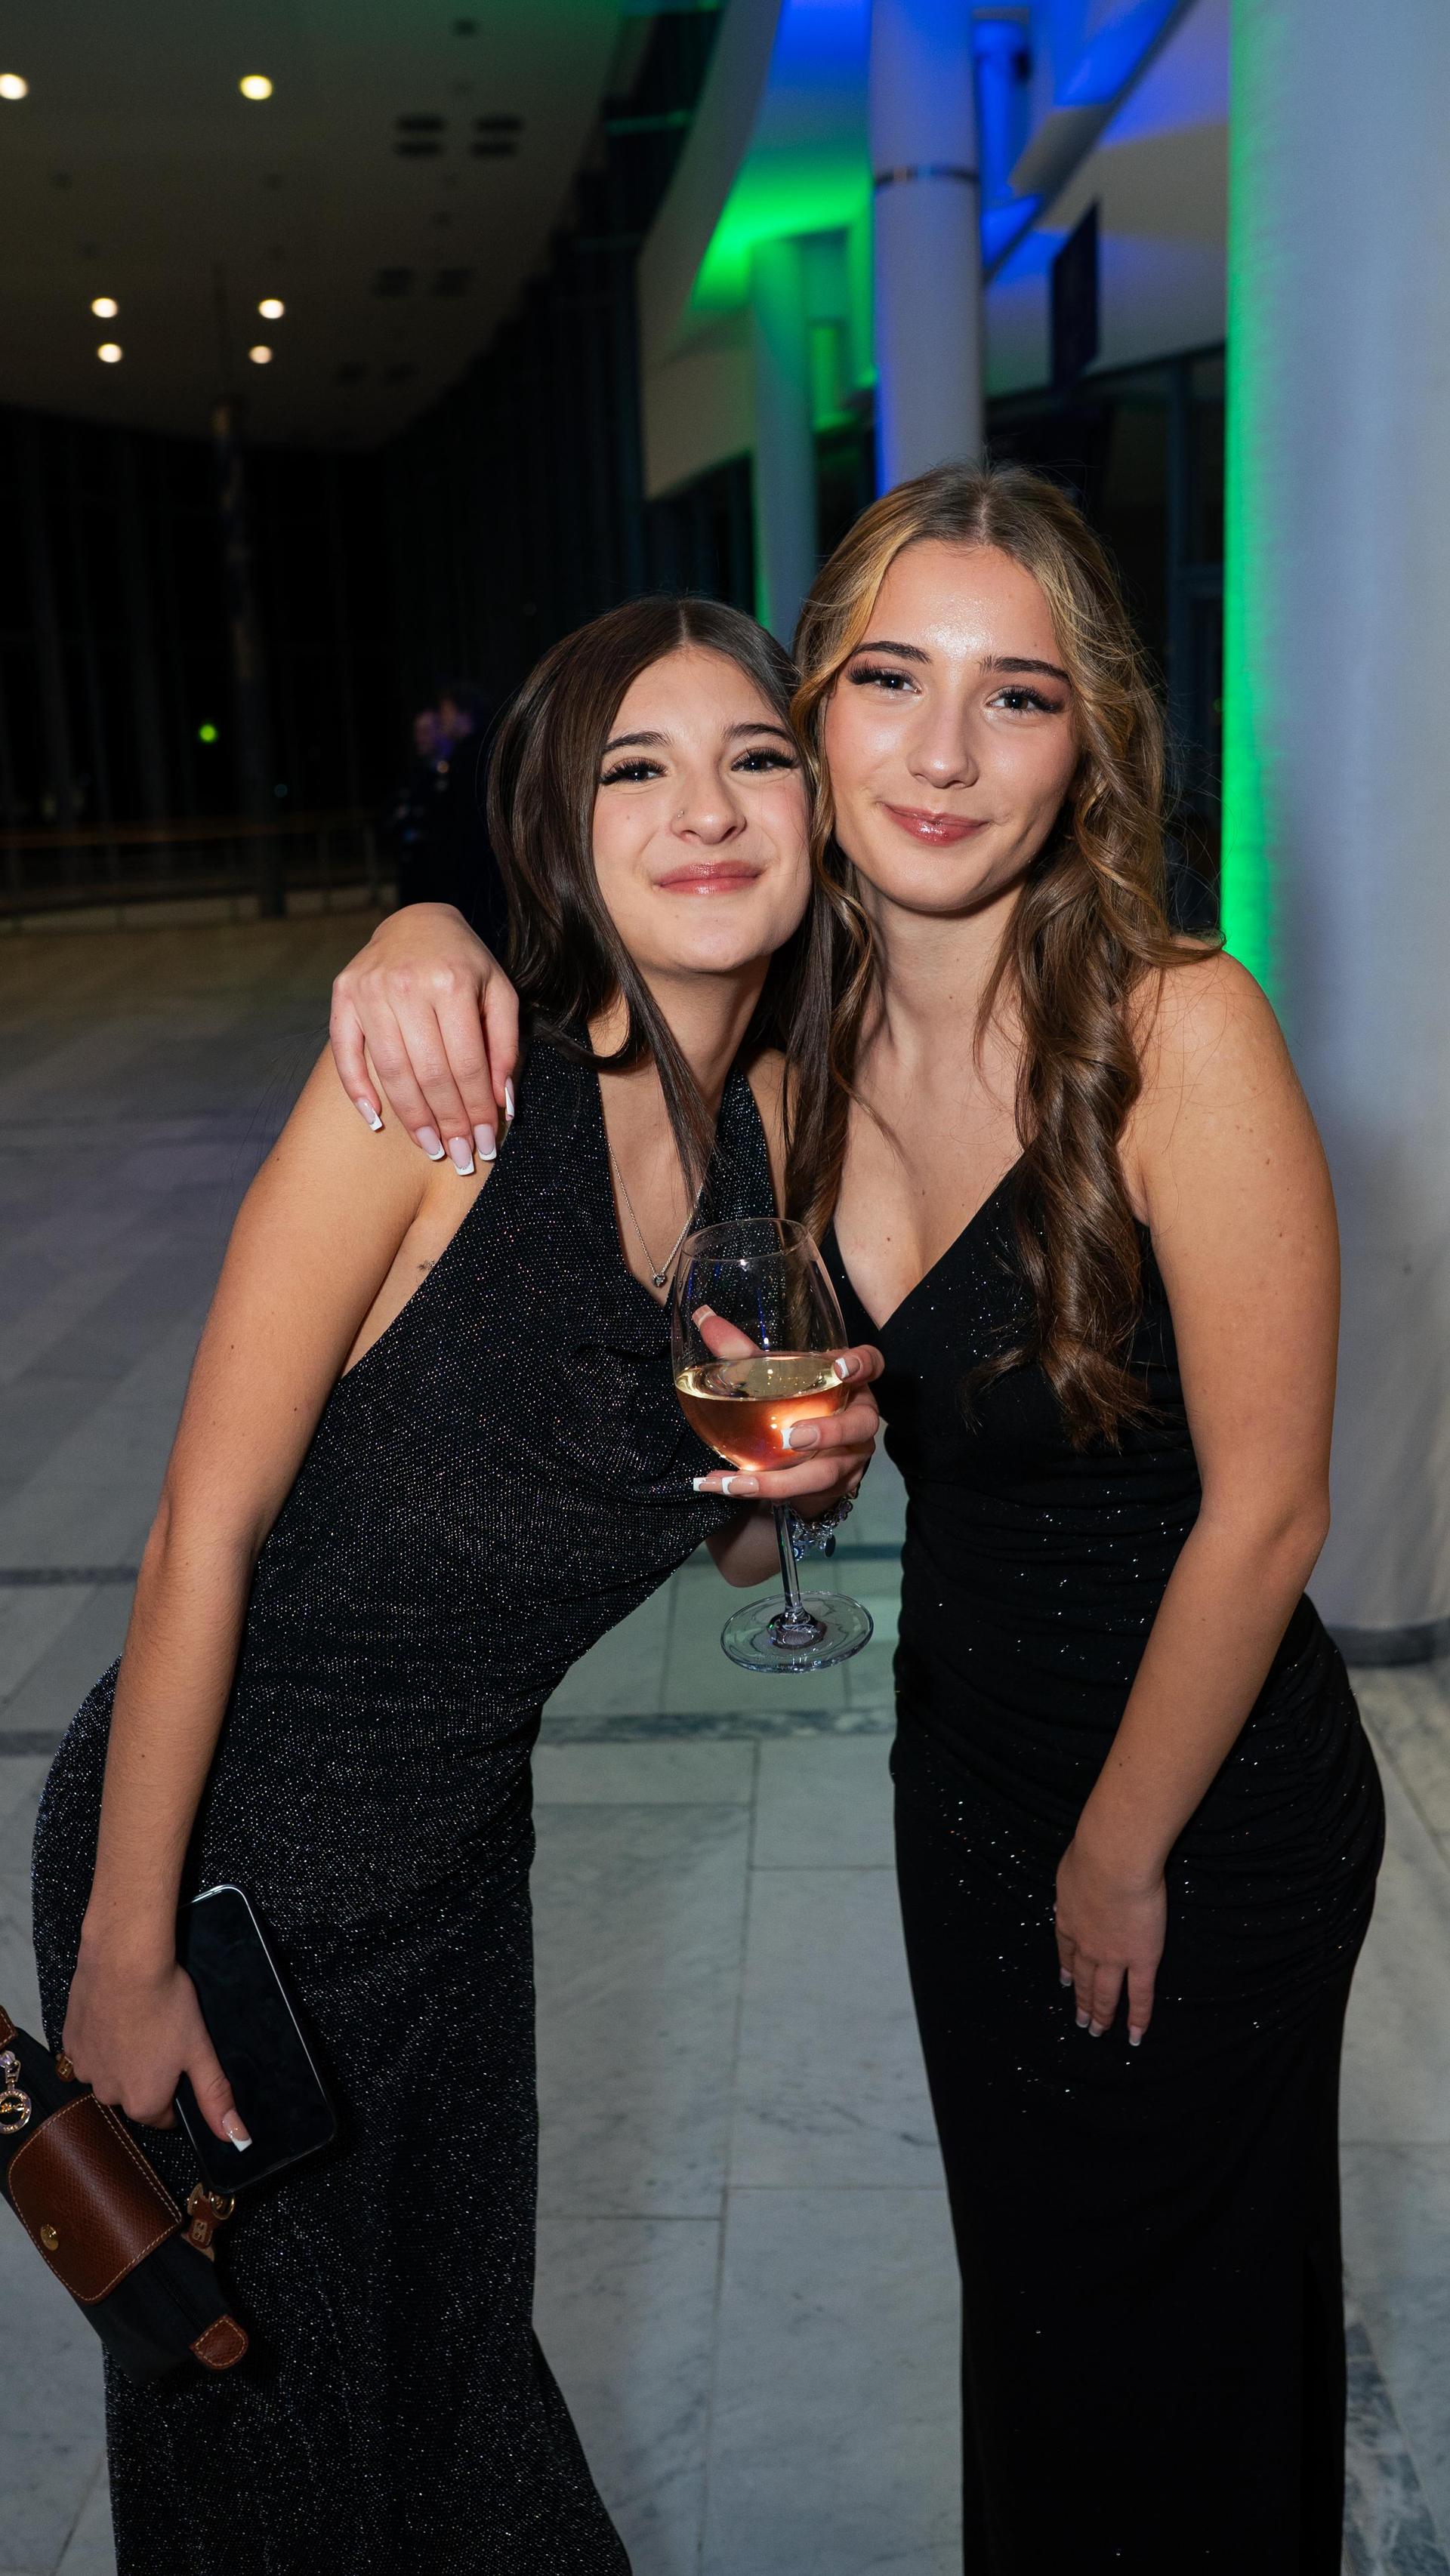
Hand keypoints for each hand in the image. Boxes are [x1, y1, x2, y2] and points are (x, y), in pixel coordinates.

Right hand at [63, 1941, 250, 2144]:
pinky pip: (88, 2054)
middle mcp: (109, 2095)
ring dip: (121, 2060)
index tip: (181, 2065)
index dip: (176, 2092)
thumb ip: (214, 2097)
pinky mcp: (69, 2043)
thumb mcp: (200, 2051)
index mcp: (143, 2103)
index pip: (164, 2116)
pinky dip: (101, 2041)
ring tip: (139, 2024)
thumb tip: (236, 2139)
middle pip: (134, 2096)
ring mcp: (84, 2069)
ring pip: (108, 2075)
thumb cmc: (167, 2005)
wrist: (125, 1962)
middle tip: (162, 2039)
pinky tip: (116, 2016)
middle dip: (147, 2076)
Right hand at [329, 904, 518, 1166]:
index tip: (484, 1145)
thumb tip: (503, 1104)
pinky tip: (376, 1121)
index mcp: (453, 983)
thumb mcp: (499, 993)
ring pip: (392, 1071)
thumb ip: (505, 1046)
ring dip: (412, 1118)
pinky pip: (346, 1052)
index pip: (467, 1065)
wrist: (416, 921)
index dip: (477, 1110)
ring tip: (430, 1148)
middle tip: (458, 1158)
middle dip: (448, 1123)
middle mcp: (408, 985)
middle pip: (430, 1074)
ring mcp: (370, 990)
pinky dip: (358, 1090)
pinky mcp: (343, 995)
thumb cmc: (464, 964)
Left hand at [690, 1342, 883, 1508]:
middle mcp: (858, 1417)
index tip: (841, 1367)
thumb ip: (739, 1351)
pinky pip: (805, 1495)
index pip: (871, 1364)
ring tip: (739, 1481)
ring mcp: (851, 1455)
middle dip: (830, 1433)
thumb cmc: (791, 1399)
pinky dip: (763, 1491)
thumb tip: (703, 1317)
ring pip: (828, 1472)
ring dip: (781, 1480)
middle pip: (860, 1425)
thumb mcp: (769, 1374)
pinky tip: (726, 1487)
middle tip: (792, 1437)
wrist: (797, 1455)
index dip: (862, 1365)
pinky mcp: (836, 1486)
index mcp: (846, 1381)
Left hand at [1054, 1828, 1166, 2045]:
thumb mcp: (1071, 1868)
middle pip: (1082, 1977)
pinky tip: (1134, 2036)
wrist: (1113, 1862)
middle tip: (1080, 2021)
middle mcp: (1086, 1944)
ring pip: (1105, 1993)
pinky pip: (1140, 1996)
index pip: (1066, 1949)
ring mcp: (1112, 1956)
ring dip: (1101, 2014)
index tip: (1063, 1980)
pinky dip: (1137, 2018)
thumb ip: (1073, 1882)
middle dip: (1080, 2000)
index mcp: (1069, 1918)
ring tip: (1097, 2031)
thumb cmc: (1092, 1852)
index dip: (1066, 1967)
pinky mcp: (1141, 1959)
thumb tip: (1073, 1883)